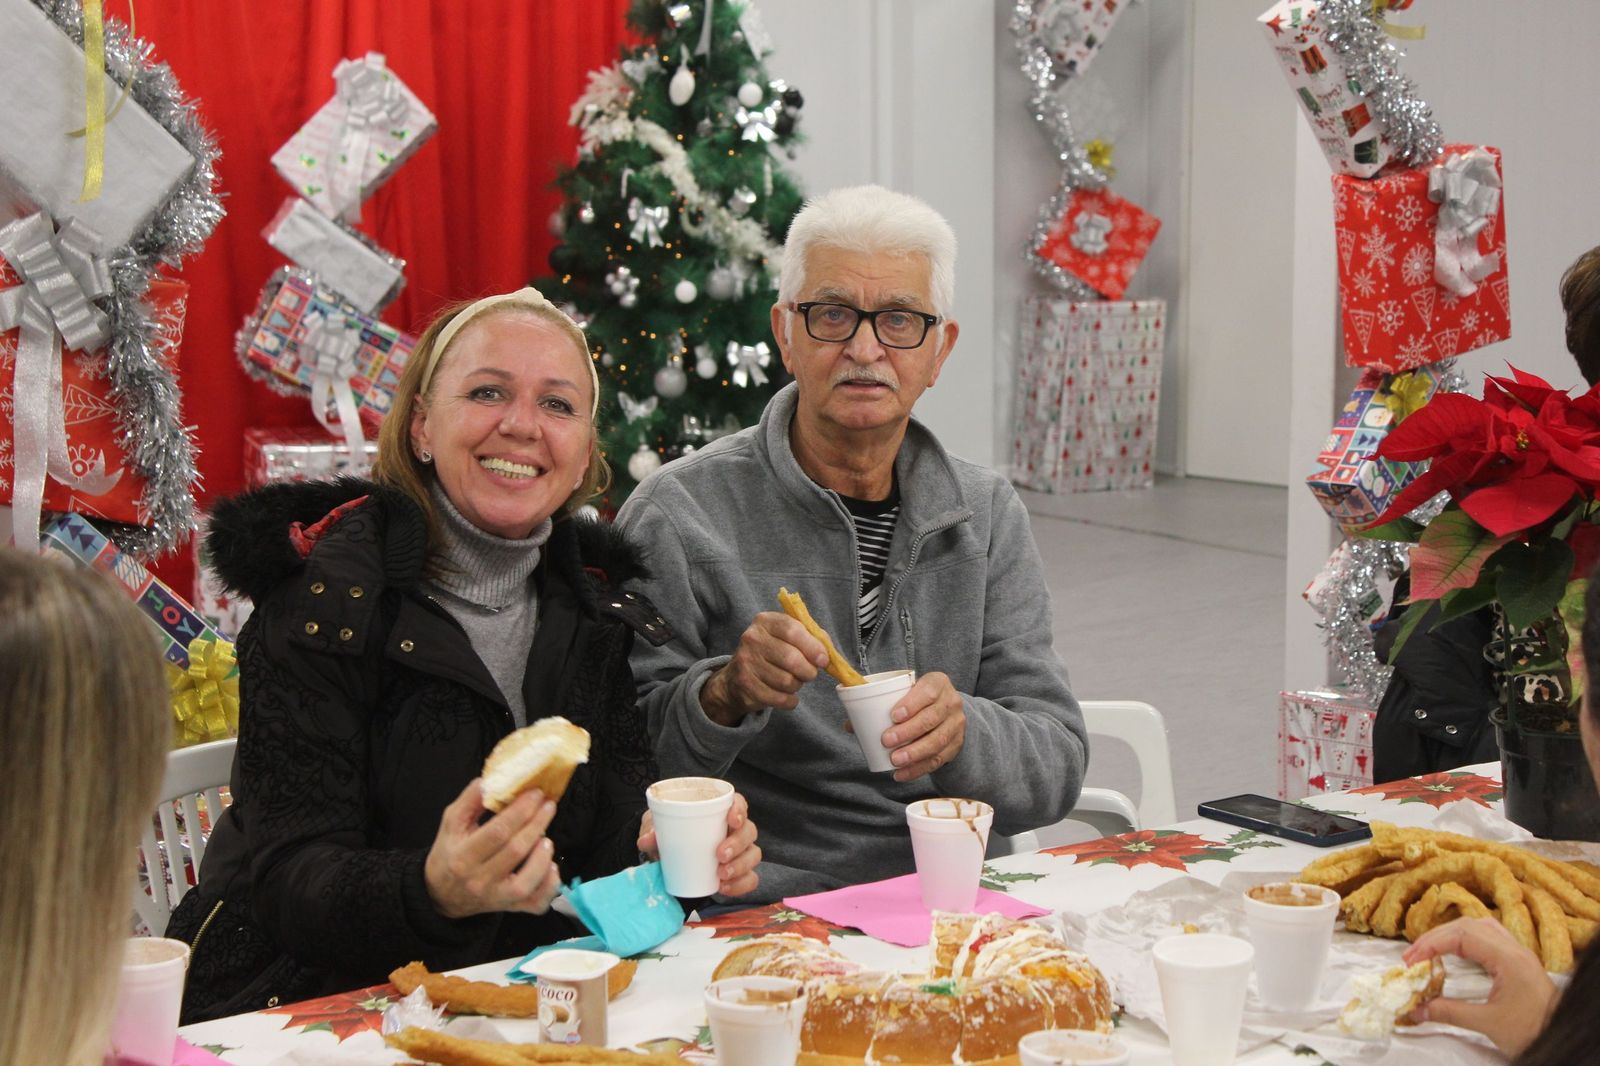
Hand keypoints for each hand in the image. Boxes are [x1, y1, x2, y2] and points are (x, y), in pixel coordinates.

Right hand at [424, 779, 561, 919]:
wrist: (441, 895)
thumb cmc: (450, 853)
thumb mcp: (451, 823)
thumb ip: (469, 801)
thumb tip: (490, 780)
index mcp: (463, 856)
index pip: (498, 832)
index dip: (520, 811)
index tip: (535, 793)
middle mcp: (479, 880)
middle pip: (516, 851)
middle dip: (537, 824)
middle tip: (548, 805)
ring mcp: (497, 898)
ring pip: (527, 882)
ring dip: (543, 857)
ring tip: (547, 838)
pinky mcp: (510, 908)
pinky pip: (536, 903)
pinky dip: (550, 885)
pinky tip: (551, 866)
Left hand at [637, 793, 761, 896]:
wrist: (668, 859)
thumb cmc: (669, 834)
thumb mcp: (658, 827)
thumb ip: (652, 830)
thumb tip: (646, 840)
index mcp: (720, 811)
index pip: (739, 803)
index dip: (740, 810)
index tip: (732, 820)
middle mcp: (734, 830)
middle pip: (749, 831)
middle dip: (738, 843)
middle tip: (719, 854)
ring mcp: (740, 852)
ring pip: (753, 855)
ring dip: (741, 865)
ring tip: (721, 874)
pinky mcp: (739, 873)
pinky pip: (750, 879)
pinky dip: (740, 885)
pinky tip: (724, 888)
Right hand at [699, 612, 827, 725]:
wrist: (736, 677)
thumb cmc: (772, 653)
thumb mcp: (787, 636)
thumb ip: (810, 638)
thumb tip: (826, 654)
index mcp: (765, 621)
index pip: (793, 630)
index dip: (813, 647)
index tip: (823, 660)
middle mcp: (752, 639)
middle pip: (792, 659)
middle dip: (808, 670)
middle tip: (810, 673)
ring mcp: (746, 662)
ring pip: (787, 681)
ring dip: (797, 685)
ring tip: (792, 681)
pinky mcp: (746, 686)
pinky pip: (780, 698)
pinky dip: (790, 701)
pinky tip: (787, 695)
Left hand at [881, 671, 965, 782]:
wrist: (946, 711)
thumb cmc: (917, 700)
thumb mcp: (905, 693)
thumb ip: (880, 705)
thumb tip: (850, 725)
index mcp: (938, 683)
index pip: (928, 692)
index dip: (912, 704)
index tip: (893, 716)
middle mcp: (951, 702)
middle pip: (932, 718)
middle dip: (909, 731)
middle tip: (886, 741)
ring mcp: (956, 725)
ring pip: (937, 741)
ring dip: (914, 753)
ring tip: (895, 761)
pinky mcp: (956, 745)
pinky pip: (938, 759)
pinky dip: (918, 769)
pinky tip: (902, 773)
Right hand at [1402, 916, 1557, 1056]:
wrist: (1563, 1037)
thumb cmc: (1531, 1031)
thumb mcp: (1488, 1024)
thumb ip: (1449, 1013)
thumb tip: (1415, 1010)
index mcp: (1509, 959)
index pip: (1463, 935)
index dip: (1432, 943)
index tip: (1412, 960)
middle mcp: (1514, 949)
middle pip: (1468, 926)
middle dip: (1436, 938)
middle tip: (1413, 956)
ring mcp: (1518, 953)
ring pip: (1478, 927)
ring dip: (1450, 935)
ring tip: (1430, 950)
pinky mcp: (1518, 962)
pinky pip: (1487, 937)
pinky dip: (1465, 940)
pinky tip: (1455, 952)